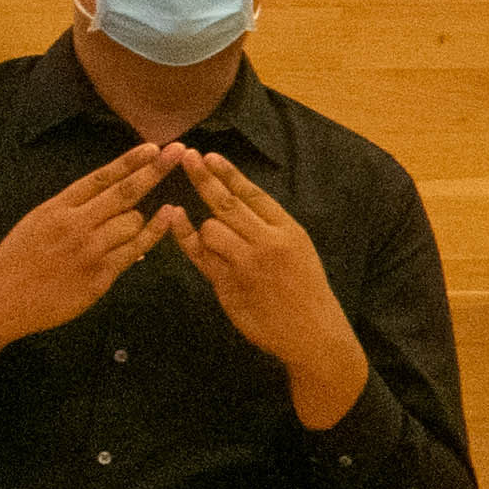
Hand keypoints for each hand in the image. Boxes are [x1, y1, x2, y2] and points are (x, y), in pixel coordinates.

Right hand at [0, 143, 172, 383]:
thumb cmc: (18, 260)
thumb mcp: (37, 223)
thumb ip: (73, 209)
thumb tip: (113, 199)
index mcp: (56, 208)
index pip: (100, 178)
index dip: (129, 161)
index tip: (154, 146)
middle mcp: (74, 225)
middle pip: (125, 193)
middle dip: (154, 171)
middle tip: (179, 151)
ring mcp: (89, 251)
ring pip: (133, 222)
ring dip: (136, 221)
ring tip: (113, 232)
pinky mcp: (99, 276)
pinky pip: (135, 250)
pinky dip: (151, 234)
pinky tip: (167, 219)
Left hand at [161, 148, 367, 425]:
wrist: (312, 332)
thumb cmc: (305, 290)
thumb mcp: (299, 251)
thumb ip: (269, 229)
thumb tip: (236, 203)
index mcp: (289, 230)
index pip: (253, 194)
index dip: (229, 174)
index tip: (209, 156)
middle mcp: (268, 242)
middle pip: (227, 204)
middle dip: (204, 178)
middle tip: (185, 156)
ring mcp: (247, 264)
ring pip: (210, 228)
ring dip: (206, 228)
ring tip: (219, 243)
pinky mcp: (229, 285)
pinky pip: (200, 255)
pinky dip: (187, 238)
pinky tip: (176, 222)